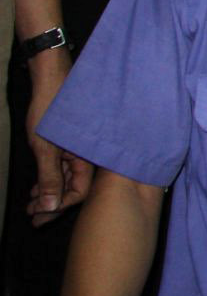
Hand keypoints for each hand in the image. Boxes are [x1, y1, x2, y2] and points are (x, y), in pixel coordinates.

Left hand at [25, 54, 91, 224]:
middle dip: (53, 205)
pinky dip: (50, 179)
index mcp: (88, 155)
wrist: (51, 77)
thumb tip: (50, 208)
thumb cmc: (50, 108)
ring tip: (30, 205)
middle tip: (32, 218)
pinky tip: (37, 187)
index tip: (39, 216)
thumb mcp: (44, 147)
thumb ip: (49, 178)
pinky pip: (64, 168)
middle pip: (75, 188)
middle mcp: (88, 154)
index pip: (79, 191)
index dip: (59, 206)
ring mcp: (78, 148)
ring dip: (49, 193)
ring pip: (68, 179)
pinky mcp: (69, 143)